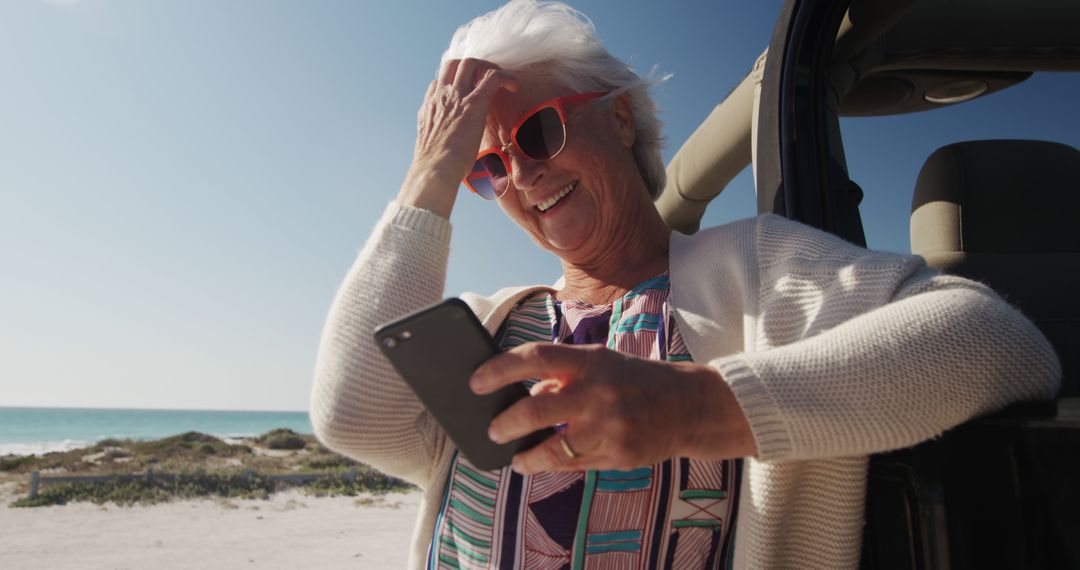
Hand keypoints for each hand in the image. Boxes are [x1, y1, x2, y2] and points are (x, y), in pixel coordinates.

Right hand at [398, 59, 517, 217]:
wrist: (434, 170)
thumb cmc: (435, 169)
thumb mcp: (433, 150)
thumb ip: (440, 144)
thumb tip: (448, 161)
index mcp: (430, 107)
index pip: (439, 81)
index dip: (454, 81)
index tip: (468, 90)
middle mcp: (441, 96)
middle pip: (453, 64)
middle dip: (471, 66)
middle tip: (486, 78)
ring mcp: (456, 97)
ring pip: (470, 63)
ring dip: (487, 67)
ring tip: (500, 80)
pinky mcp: (474, 102)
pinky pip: (491, 77)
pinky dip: (505, 78)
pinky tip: (514, 87)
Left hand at [470, 343, 756, 473]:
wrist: (689, 405)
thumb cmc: (635, 381)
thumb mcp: (601, 364)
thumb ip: (563, 376)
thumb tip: (524, 394)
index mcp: (591, 361)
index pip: (535, 358)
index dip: (500, 369)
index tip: (476, 382)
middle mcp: (599, 392)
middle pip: (536, 409)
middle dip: (505, 423)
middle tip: (492, 429)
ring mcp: (609, 427)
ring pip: (552, 449)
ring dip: (525, 456)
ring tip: (513, 456)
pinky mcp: (618, 455)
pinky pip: (574, 465)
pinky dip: (551, 465)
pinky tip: (539, 463)